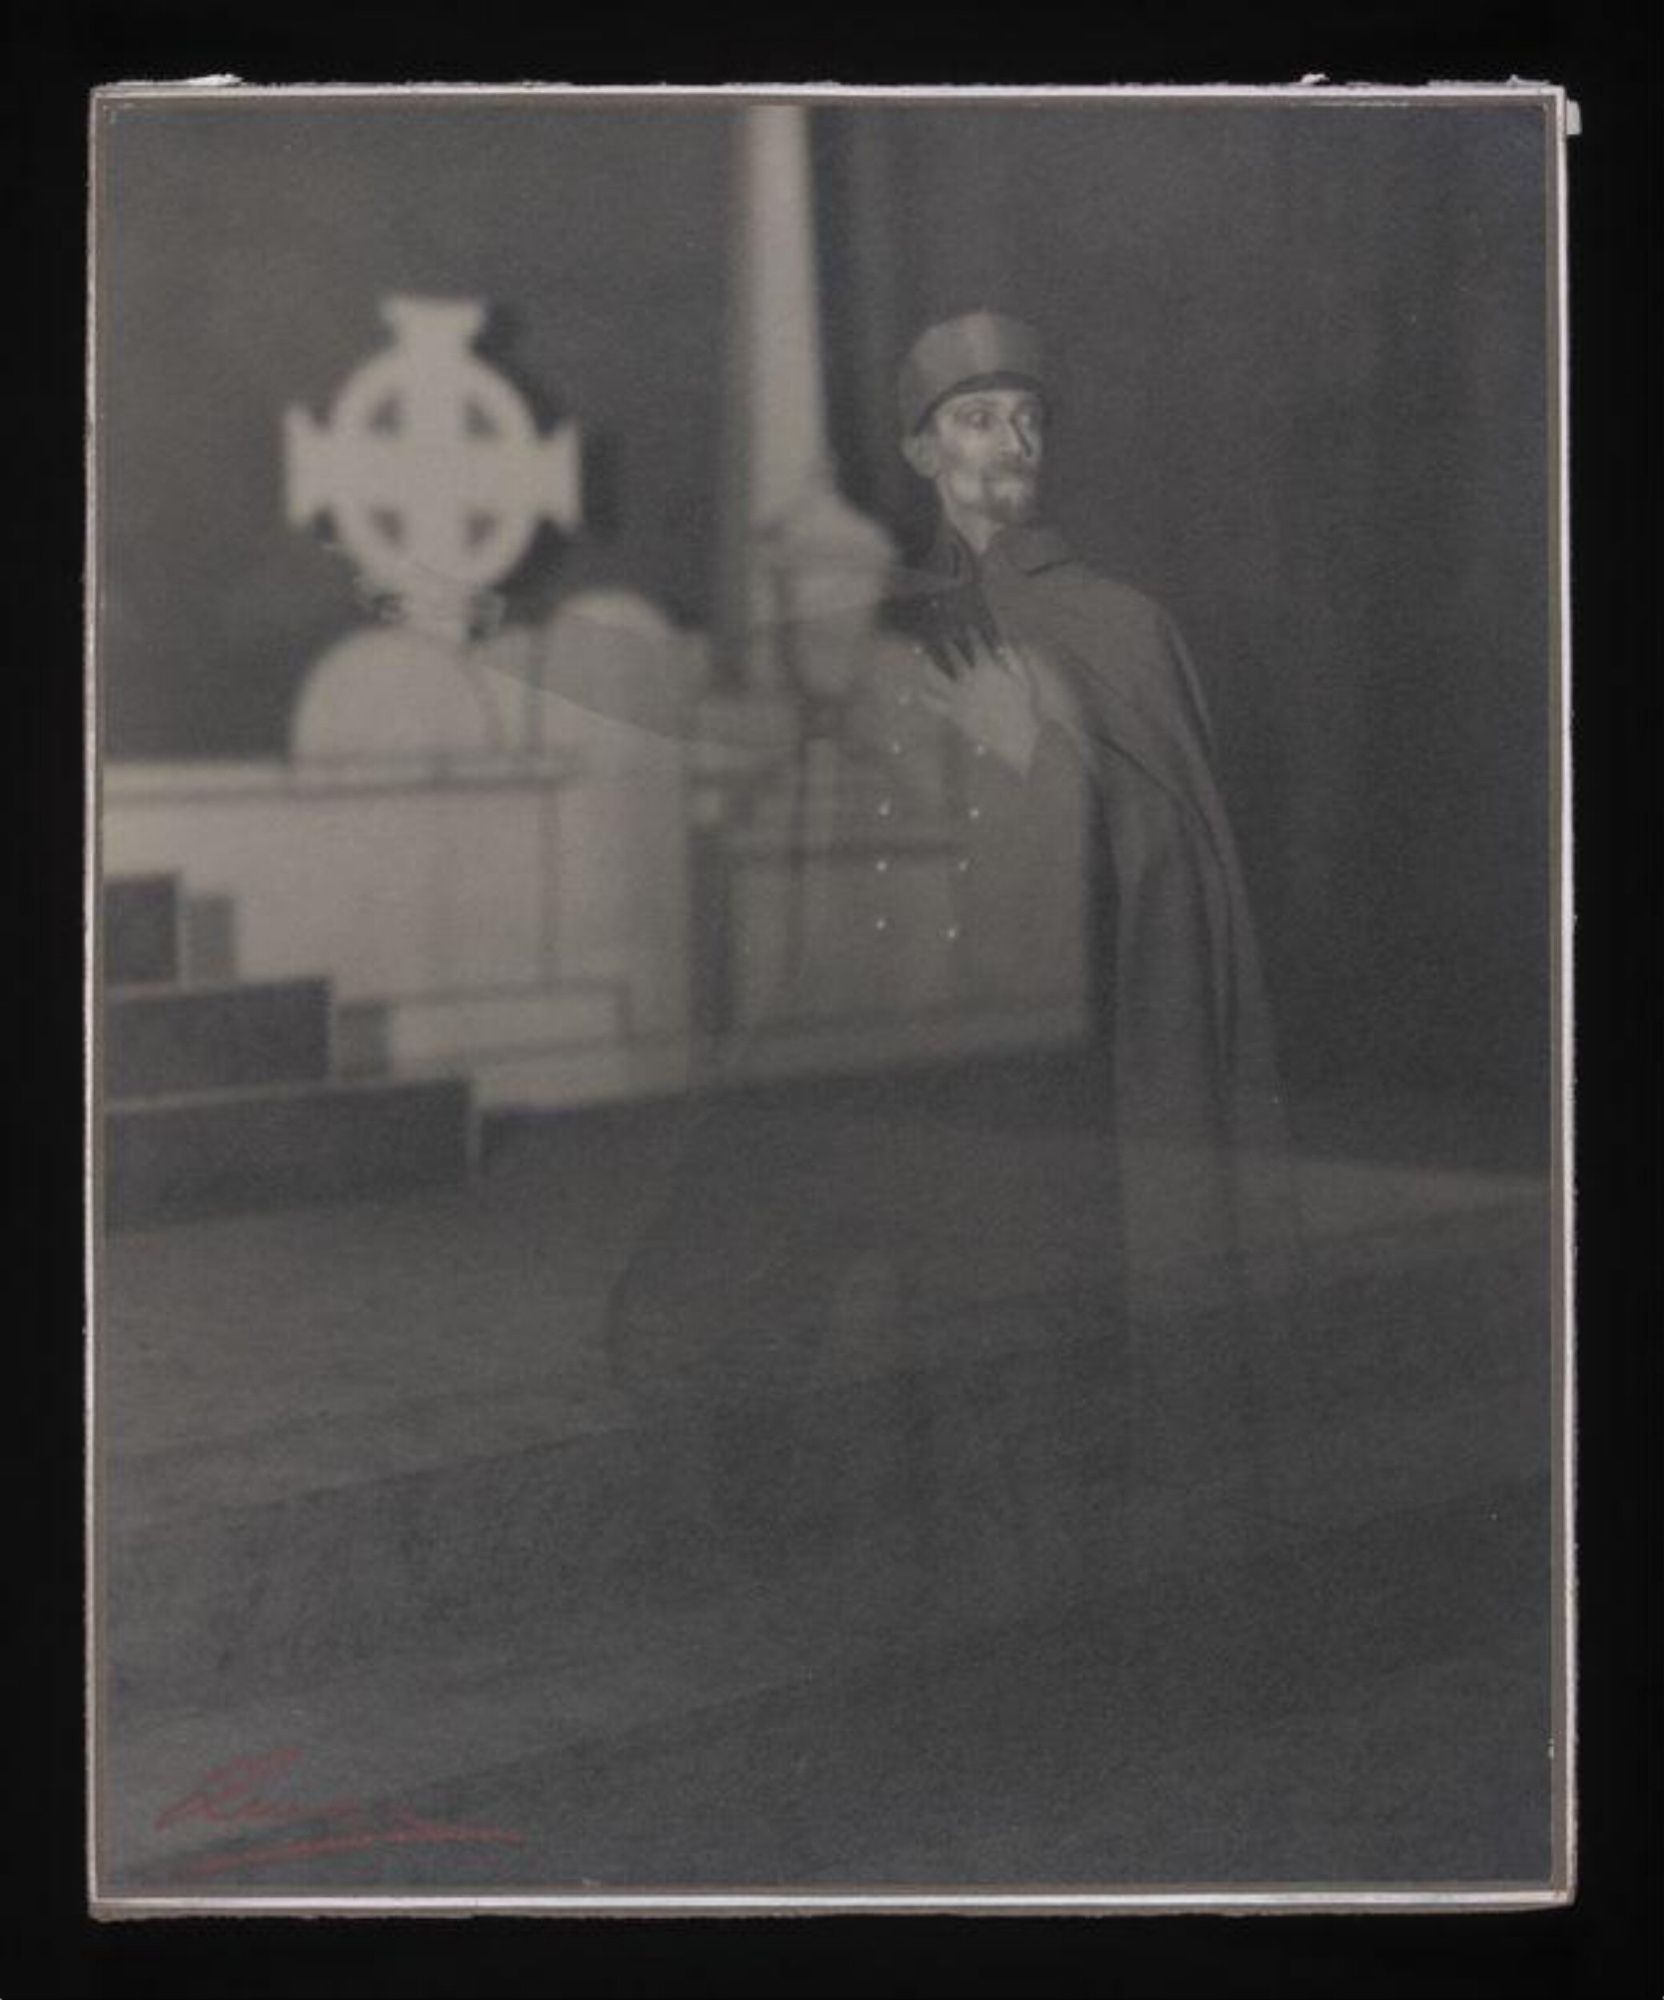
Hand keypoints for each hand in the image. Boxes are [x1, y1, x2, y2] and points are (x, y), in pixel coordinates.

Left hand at [919, 632, 1042, 775]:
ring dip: (929, 664)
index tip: (968, 627)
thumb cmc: (1024, 707)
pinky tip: (918, 691)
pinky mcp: (954, 713)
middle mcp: (970, 679)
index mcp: (988, 668)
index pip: (976, 644)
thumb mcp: (1024, 679)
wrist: (1015, 736)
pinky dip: (925, 697)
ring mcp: (959, 696)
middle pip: (953, 655)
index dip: (971, 633)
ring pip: (937, 676)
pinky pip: (935, 704)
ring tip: (924, 658)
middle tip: (942, 637)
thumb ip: (1014, 658)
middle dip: (947, 644)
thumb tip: (1005, 642)